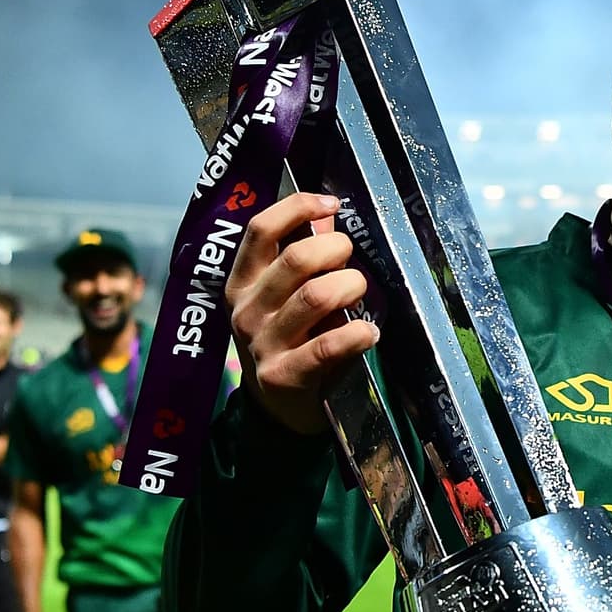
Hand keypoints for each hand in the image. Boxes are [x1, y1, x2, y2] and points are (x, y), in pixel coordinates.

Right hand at [225, 192, 380, 434]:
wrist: (277, 408)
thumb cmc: (289, 338)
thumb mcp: (284, 295)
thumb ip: (304, 256)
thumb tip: (329, 212)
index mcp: (242, 281)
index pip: (261, 230)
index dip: (298, 208)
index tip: (332, 204)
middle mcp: (246, 309)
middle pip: (297, 259)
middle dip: (337, 250)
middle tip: (351, 261)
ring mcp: (262, 343)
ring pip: (316, 296)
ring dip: (351, 287)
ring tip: (361, 292)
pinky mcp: (284, 375)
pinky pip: (327, 345)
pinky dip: (357, 334)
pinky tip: (369, 332)